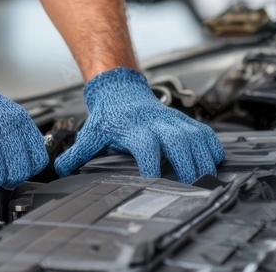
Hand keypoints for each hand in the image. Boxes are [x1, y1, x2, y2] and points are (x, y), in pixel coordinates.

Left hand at [54, 67, 223, 182]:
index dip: (153, 167)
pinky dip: (213, 146)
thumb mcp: (91, 133)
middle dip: (187, 166)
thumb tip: (60, 169)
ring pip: (196, 137)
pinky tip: (215, 161)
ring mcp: (173, 121)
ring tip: (207, 178)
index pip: (147, 149)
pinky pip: (205, 131)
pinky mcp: (183, 120)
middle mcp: (157, 124)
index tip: (154, 184)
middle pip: (179, 143)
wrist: (120, 88)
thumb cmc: (109, 115)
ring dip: (203, 159)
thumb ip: (77, 153)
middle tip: (190, 186)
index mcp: (135, 129)